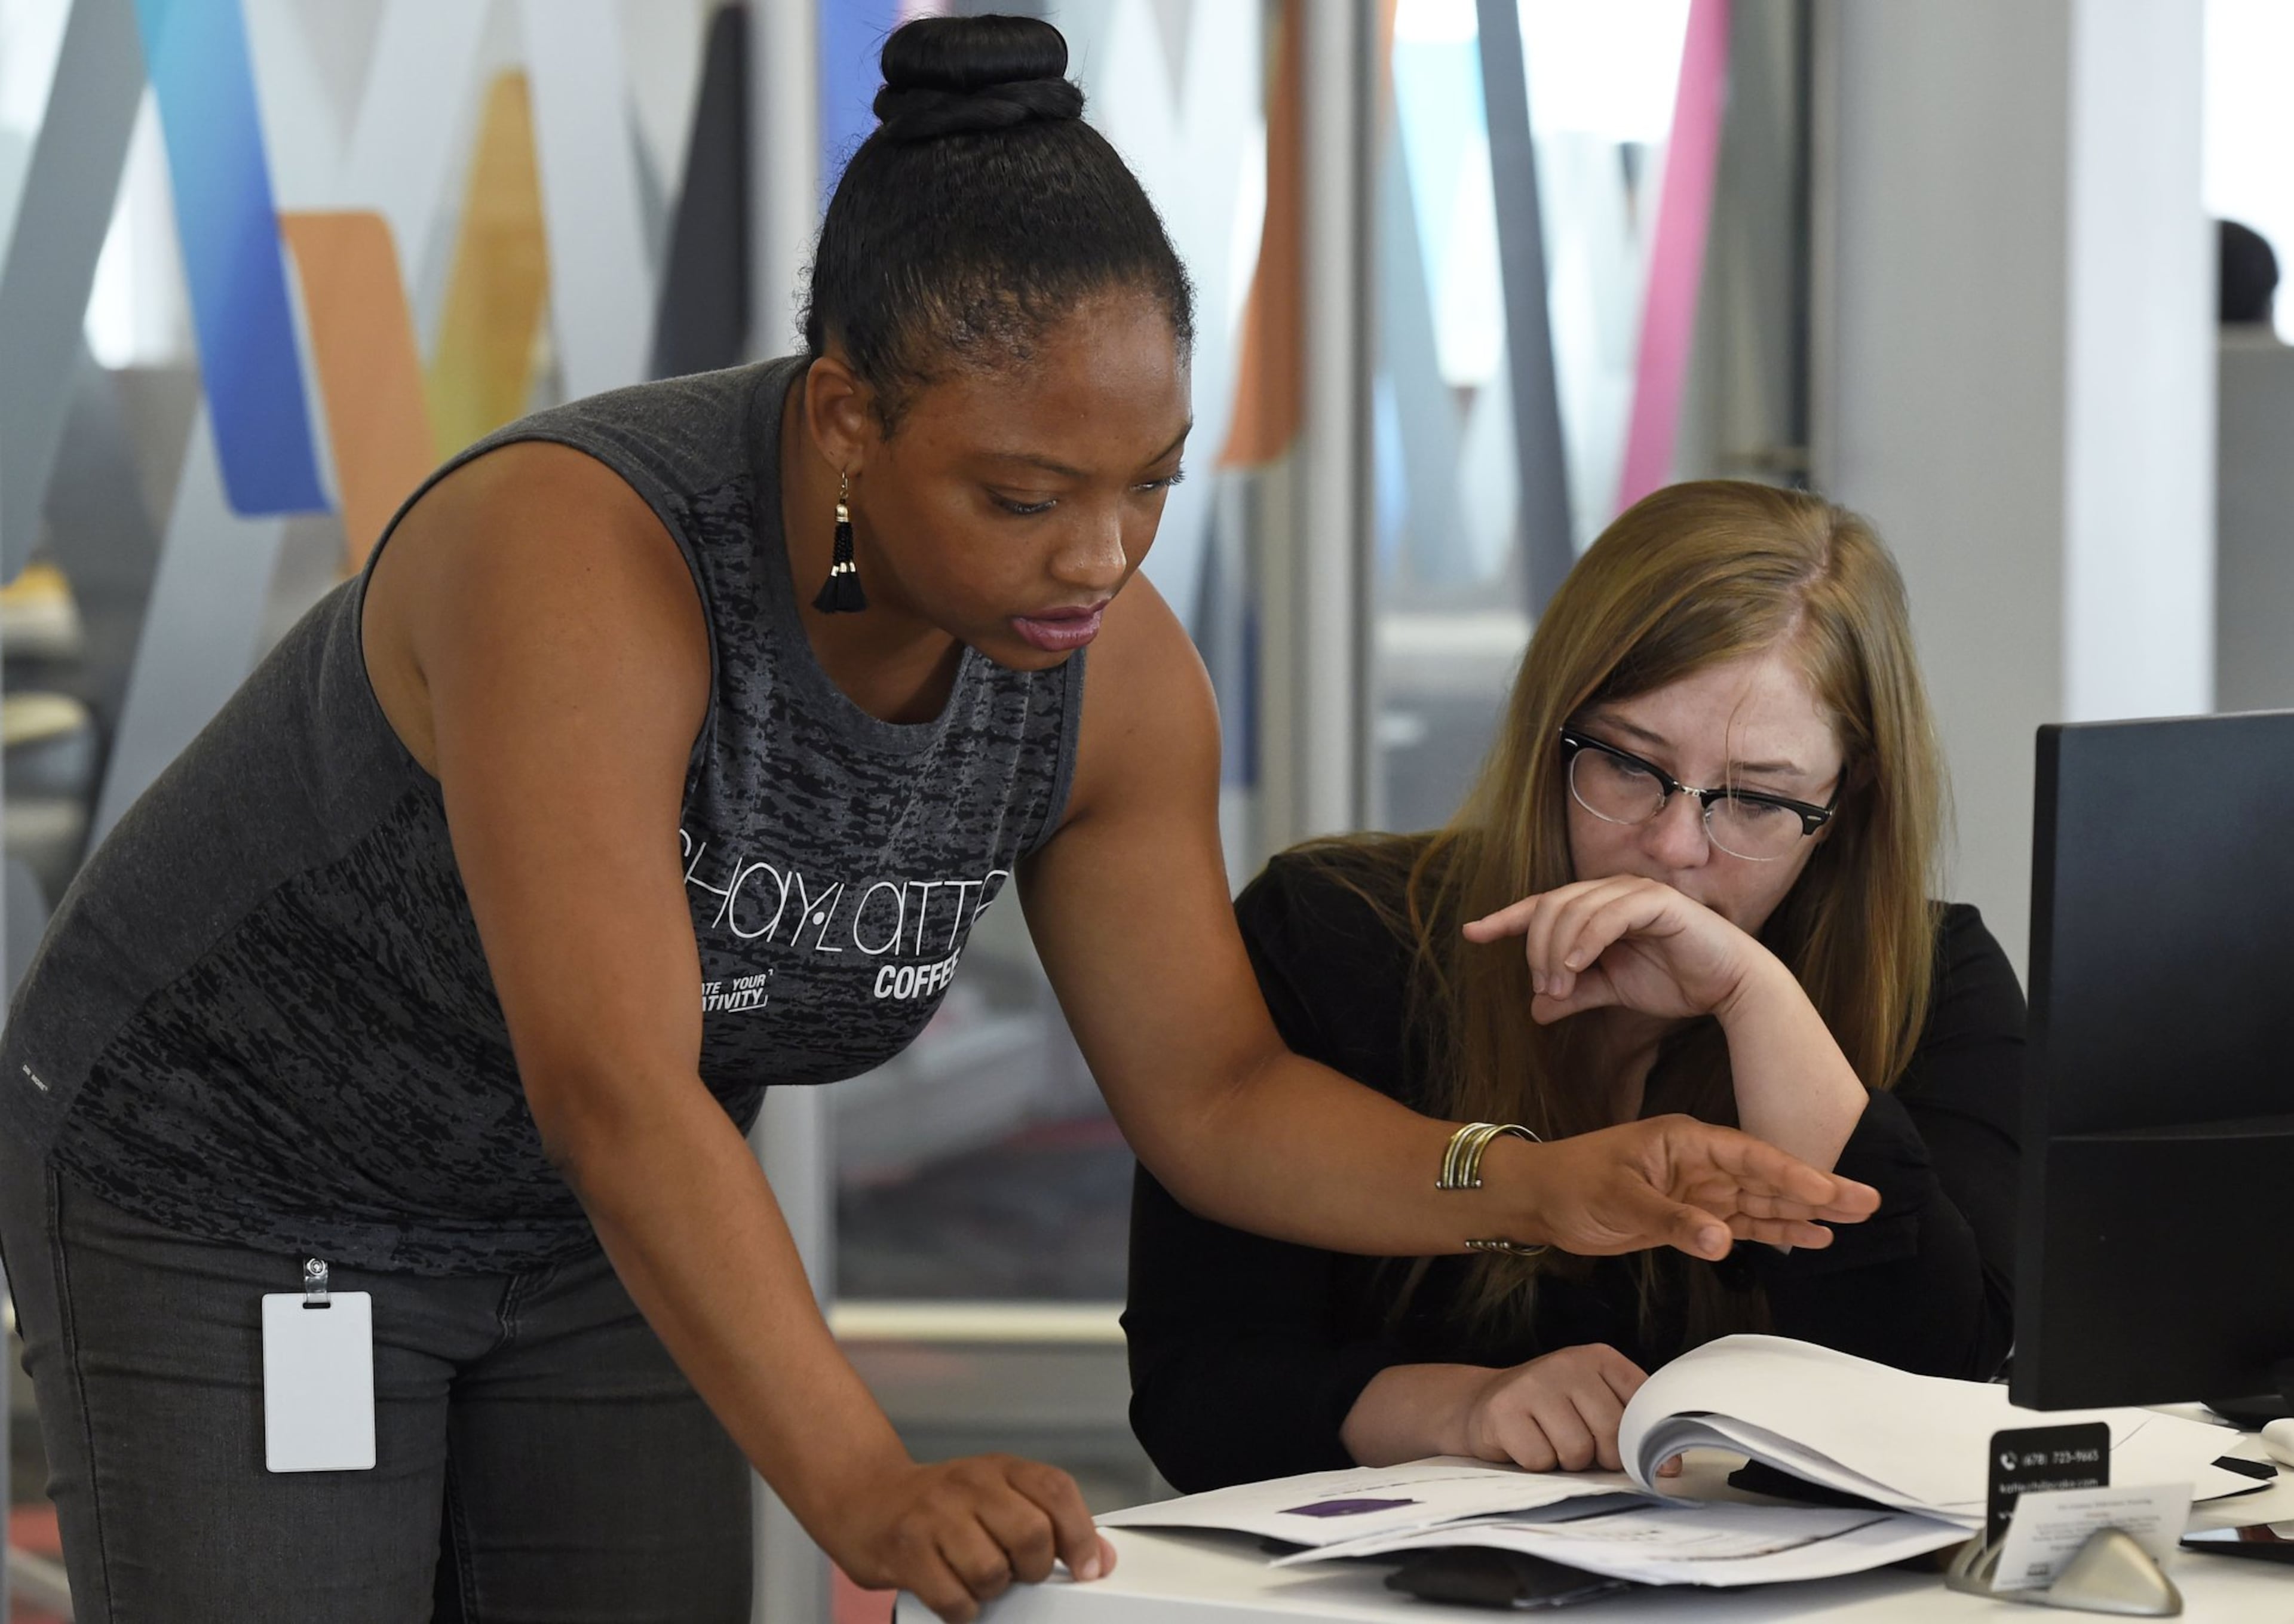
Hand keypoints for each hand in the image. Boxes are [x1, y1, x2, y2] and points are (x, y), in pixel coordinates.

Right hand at [823, 1454, 1116, 1622]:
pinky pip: (956, 1600)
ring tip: (977, 1577)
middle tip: (1019, 1572)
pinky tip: (953, 1591)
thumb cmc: (938, 1504)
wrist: (865, 1498)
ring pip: (993, 1572)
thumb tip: (1099, 1559)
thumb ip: (1048, 1520)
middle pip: (1032, 1534)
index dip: (1081, 1534)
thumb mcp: (996, 1495)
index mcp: (999, 1468)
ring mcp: (935, 1516)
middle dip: (1034, 1568)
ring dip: (992, 1589)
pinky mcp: (906, 1551)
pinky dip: (962, 1609)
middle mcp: (969, 1484)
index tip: (1088, 1567)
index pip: (1056, 1490)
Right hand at [1461, 1345, 1646, 1471]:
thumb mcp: (1593, 1402)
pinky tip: (1526, 1443)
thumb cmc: (1550, 1412)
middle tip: (1582, 1449)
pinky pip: (1540, 1460)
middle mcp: (1567, 1363)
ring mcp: (1533, 1383)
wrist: (1482, 1404)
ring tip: (1550, 1442)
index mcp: (1600, 1358)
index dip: (1645, 1442)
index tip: (1651, 1464)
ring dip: (1565, 1461)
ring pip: (1576, 1450)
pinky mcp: (1504, 1410)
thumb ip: (1629, 1425)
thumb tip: (1669, 1467)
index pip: (1641, 1405)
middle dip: (1600, 1456)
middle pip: (1610, 1432)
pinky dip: (1536, 1464)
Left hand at [1463, 877, 1769, 1024]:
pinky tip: (1576, 967)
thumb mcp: (1612, 991)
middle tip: (1543, 988)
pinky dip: (1585, 940)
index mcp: (1597, 907)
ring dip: (1557, 950)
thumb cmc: (1675, 982)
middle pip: (1549, 907)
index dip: (1505, 919)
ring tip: (1558, 986)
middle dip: (1535, 948)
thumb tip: (1535, 1010)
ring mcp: (1634, 892)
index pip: (1541, 906)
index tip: (1472, 933)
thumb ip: (1575, 994)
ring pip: (1572, 909)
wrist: (1731, 987)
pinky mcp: (1657, 902)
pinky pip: (1608, 915)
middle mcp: (1611, 891)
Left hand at [1517, 1114, 1879, 1258]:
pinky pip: (1742, 1225)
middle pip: (1768, 1177)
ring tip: (1854, 1221)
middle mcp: (1700, 1163)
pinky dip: (1774, 1233)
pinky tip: (1810, 1238)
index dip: (1791, 1174)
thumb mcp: (1619, 1198)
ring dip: (1805, 1213)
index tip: (1829, 1189)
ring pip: (1762, 1203)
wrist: (1540, 1199)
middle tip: (1869, 1200)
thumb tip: (1721, 1240)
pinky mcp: (1691, 1216)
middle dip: (1817, 1189)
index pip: (1749, 1157)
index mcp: (1686, 1141)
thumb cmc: (1572, 1183)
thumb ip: (1672, 1221)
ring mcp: (1699, 1190)